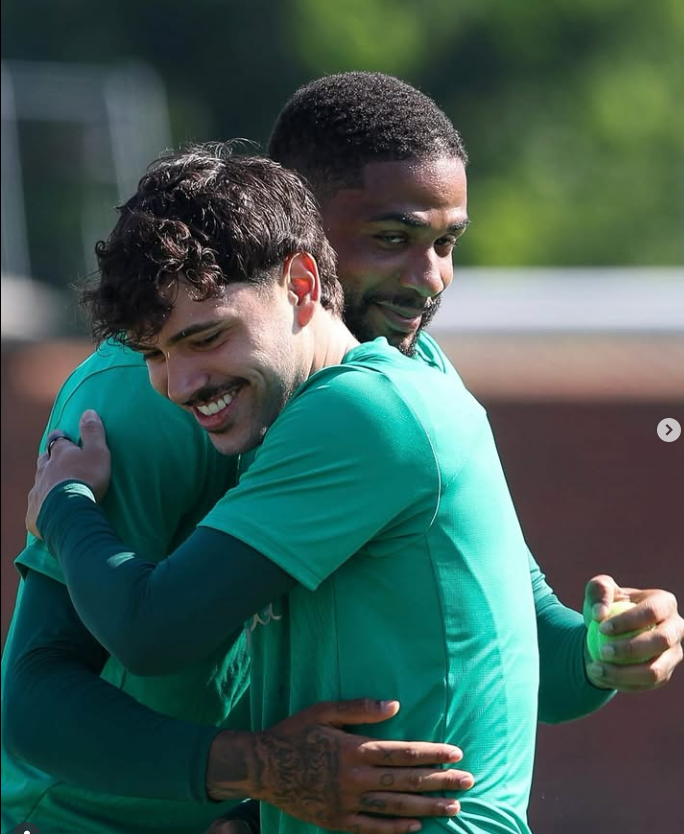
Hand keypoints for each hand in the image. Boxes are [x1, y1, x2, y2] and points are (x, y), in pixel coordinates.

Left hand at [26, 410, 110, 538]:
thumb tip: (88, 412)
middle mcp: (44, 469)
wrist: (69, 512)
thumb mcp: (98, 452)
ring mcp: (37, 490)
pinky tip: (47, 508)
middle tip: (55, 459)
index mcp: (60, 454)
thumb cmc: (86, 479)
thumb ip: (93, 433)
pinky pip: (37, 505)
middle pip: (44, 460)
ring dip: (46, 481)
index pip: (57, 440)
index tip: (61, 435)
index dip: (60, 437)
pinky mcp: (34, 511)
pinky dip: (42, 504)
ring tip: (53, 484)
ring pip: (39, 481)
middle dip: (49, 458)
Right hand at [207, 699, 473, 833]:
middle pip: (405, 781)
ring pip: (394, 806)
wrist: (262, 768)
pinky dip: (395, 828)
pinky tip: (416, 826)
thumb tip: (395, 705)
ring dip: (426, 807)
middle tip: (468, 782)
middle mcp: (354, 778)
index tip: (457, 754)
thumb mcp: (323, 711)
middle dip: (440, 781)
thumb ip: (360, 708)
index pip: (403, 753)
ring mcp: (346, 803)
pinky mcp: (336, 821)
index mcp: (354, 748)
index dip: (432, 754)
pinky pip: (372, 828)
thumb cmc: (294, 732)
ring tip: (452, 808)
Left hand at [583, 574, 682, 691]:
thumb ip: (598, 591)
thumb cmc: (605, 606)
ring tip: (595, 668)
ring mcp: (674, 654)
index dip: (628, 621)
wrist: (609, 632)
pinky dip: (621, 683)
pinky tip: (599, 676)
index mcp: (665, 603)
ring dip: (624, 673)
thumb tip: (600, 613)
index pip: (651, 612)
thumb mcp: (597, 591)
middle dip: (631, 649)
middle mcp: (676, 628)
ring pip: (656, 671)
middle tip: (602, 651)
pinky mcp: (665, 674)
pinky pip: (645, 685)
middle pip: (661, 641)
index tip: (601, 628)